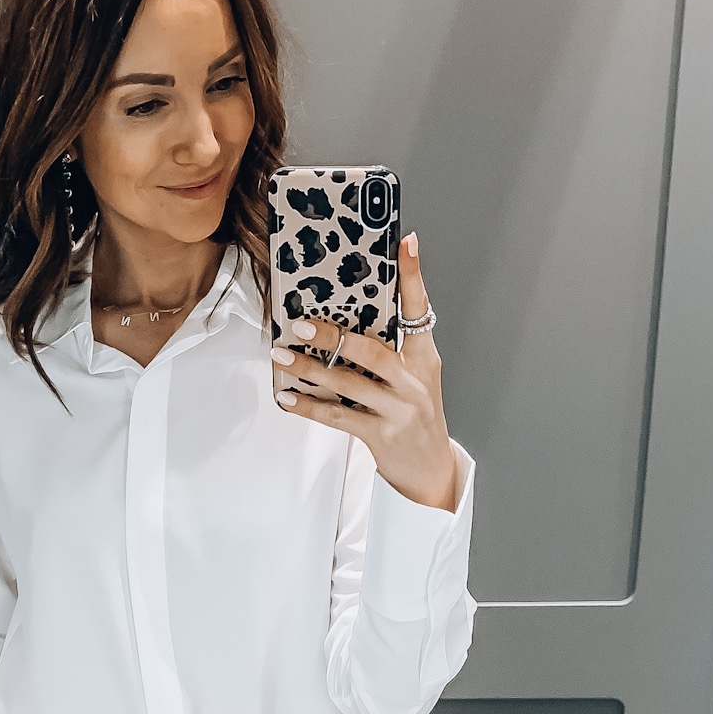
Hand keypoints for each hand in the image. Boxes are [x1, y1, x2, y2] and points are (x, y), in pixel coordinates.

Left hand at [271, 232, 458, 512]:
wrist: (430, 470)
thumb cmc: (416, 417)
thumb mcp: (416, 377)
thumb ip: (393, 350)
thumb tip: (349, 320)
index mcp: (425, 358)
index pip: (420, 310)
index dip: (413, 276)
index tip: (404, 243)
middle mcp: (413, 381)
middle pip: (371, 349)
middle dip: (333, 335)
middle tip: (300, 322)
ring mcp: (397, 409)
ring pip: (347, 383)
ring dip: (309, 369)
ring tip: (282, 355)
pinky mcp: (379, 435)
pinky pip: (336, 416)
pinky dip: (308, 406)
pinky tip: (286, 396)